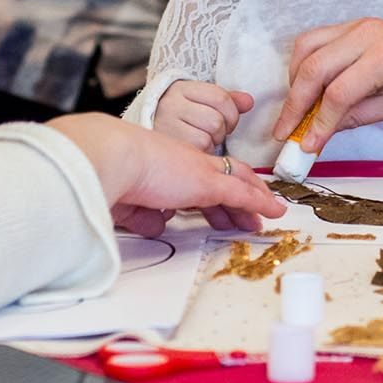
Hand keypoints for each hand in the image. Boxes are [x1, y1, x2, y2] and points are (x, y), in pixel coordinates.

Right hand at [47, 112, 285, 233]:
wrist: (109, 158)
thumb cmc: (107, 174)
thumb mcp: (127, 202)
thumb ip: (143, 213)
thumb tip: (157, 225)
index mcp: (168, 164)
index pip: (199, 176)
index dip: (213, 191)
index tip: (219, 205)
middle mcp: (188, 163)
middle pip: (224, 178)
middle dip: (239, 198)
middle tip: (250, 215)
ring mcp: (201, 172)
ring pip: (238, 185)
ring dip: (253, 203)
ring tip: (266, 217)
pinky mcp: (209, 183)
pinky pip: (242, 194)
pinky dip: (260, 203)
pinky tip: (275, 212)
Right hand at [153, 80, 253, 152]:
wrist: (140, 138)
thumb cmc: (179, 118)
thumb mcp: (200, 101)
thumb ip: (228, 100)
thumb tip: (249, 102)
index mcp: (182, 88)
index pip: (221, 97)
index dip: (232, 112)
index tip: (228, 120)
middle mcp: (171, 104)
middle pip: (217, 120)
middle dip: (223, 130)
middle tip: (214, 133)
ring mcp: (166, 125)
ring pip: (208, 137)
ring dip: (212, 142)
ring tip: (202, 140)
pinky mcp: (166, 146)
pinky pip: (198, 151)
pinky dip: (203, 153)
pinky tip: (194, 149)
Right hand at [273, 11, 382, 154]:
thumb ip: (359, 116)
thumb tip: (320, 133)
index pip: (338, 93)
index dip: (318, 123)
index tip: (306, 146)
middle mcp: (366, 35)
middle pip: (314, 69)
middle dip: (294, 105)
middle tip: (284, 133)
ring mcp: (357, 25)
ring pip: (306, 48)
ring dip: (293, 81)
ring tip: (294, 111)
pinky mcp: (352, 25)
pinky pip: (315, 40)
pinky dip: (302, 64)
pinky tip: (306, 88)